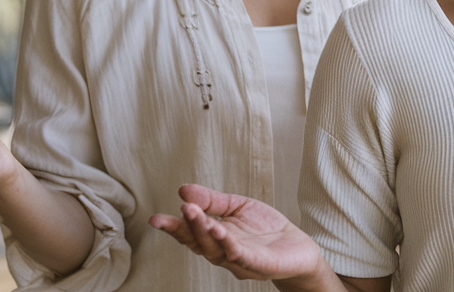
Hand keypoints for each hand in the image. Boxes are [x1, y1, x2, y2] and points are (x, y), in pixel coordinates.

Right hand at [150, 184, 326, 281]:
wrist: (297, 247)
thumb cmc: (265, 229)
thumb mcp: (237, 206)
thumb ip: (212, 200)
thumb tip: (183, 190)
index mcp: (216, 237)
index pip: (191, 234)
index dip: (174, 227)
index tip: (156, 219)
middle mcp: (223, 252)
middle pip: (201, 242)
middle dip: (191, 227)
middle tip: (184, 209)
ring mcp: (241, 261)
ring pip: (219, 250)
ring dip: (209, 235)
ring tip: (201, 218)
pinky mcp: (261, 264)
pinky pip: (244, 258)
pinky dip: (233, 249)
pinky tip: (225, 237)